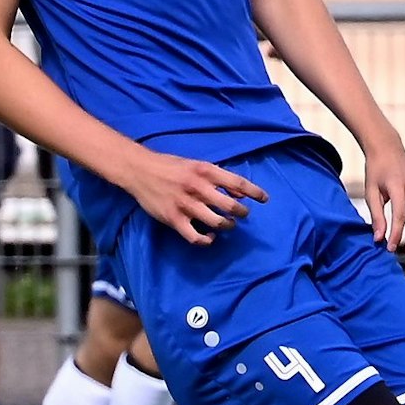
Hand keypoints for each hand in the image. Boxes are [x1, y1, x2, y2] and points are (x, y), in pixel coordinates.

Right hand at [121, 150, 268, 246]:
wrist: (140, 170)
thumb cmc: (171, 166)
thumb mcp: (197, 165)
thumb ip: (218, 177)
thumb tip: (240, 193)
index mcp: (206, 171)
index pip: (238, 183)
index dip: (255, 192)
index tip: (265, 199)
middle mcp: (198, 188)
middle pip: (230, 206)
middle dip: (242, 213)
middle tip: (243, 214)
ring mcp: (186, 205)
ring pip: (217, 222)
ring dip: (228, 226)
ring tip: (229, 224)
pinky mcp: (174, 219)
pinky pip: (195, 237)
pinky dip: (207, 240)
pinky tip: (210, 236)